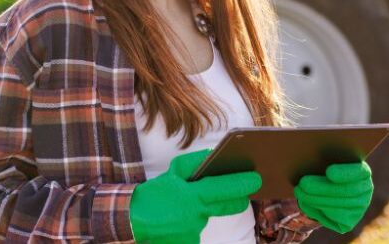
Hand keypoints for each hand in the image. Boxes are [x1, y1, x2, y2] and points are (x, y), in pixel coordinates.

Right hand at [130, 149, 262, 243]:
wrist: (131, 222)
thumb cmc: (152, 195)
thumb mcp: (171, 174)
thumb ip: (195, 163)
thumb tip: (214, 155)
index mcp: (192, 196)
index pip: (224, 188)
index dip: (243, 183)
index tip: (257, 179)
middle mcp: (196, 216)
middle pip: (227, 206)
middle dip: (235, 199)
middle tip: (240, 194)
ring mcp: (194, 233)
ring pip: (207, 219)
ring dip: (199, 214)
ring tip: (177, 211)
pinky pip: (197, 232)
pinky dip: (190, 227)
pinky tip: (175, 224)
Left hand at [294, 161, 373, 233]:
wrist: (320, 192)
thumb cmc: (321, 170)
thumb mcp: (324, 162)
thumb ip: (324, 159)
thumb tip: (313, 154)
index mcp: (363, 172)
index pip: (359, 172)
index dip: (345, 174)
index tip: (329, 172)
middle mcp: (365, 191)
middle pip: (345, 191)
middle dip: (321, 188)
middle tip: (303, 183)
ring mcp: (358, 208)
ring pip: (336, 206)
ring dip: (314, 199)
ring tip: (299, 191)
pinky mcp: (347, 223)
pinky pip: (332, 219)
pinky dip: (316, 210)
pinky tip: (304, 202)